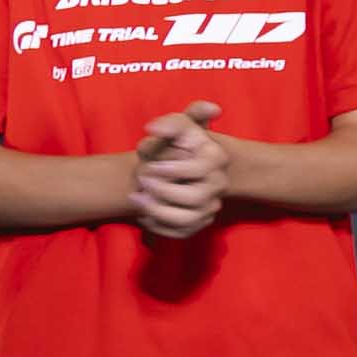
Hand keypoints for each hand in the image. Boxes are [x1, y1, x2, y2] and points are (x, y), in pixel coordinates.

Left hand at [126, 103, 230, 240]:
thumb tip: (153, 128)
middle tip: (141, 181)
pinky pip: (180, 233)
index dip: (172, 170)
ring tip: (136, 198)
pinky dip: (159, 226)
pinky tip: (142, 213)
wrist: (187, 160)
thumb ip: (170, 123)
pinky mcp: (200, 222)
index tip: (151, 165)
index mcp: (216, 158)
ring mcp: (211, 205)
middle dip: (163, 191)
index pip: (199, 170)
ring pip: (187, 220)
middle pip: (194, 198)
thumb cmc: (180, 139)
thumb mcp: (177, 125)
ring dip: (158, 212)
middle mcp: (219, 184)